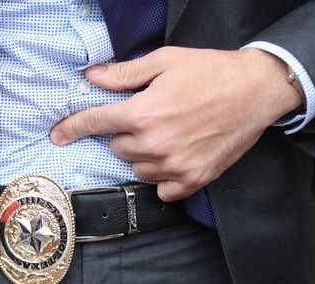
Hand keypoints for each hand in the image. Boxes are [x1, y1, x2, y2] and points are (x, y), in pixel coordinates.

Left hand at [50, 47, 302, 200]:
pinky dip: (164, 177)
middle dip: (128, 134)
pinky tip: (179, 156)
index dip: (71, 127)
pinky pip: (161, 189)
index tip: (57, 135)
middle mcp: (154, 144)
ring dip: (145, 155)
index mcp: (143, 112)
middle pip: (117, 148)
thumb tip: (91, 77)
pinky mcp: (193, 180)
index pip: (95, 123)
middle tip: (153, 117)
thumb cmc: (210, 71)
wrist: (257, 90)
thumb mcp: (165, 62)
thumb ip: (124, 74)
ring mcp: (174, 166)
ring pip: (137, 168)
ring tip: (170, 134)